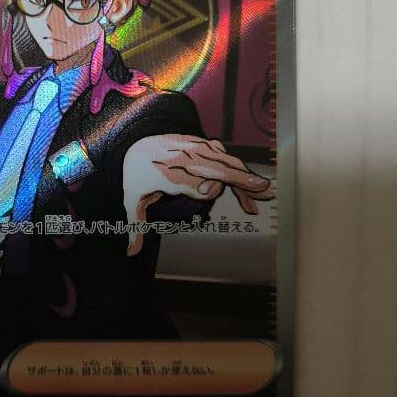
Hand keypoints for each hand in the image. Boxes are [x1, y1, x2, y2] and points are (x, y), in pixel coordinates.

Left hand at [122, 133, 274, 255]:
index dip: (200, 186)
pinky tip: (254, 192)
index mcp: (163, 172)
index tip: (208, 192)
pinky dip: (241, 176)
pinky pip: (227, 162)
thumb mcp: (132, 201)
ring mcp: (196, 150)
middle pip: (212, 168)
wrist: (140, 144)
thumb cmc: (139, 176)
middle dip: (236, 177)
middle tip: (261, 189)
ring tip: (265, 193)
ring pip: (225, 164)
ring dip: (246, 178)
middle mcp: (182, 158)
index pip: (187, 180)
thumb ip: (135, 226)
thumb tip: (131, 253)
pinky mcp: (206, 147)